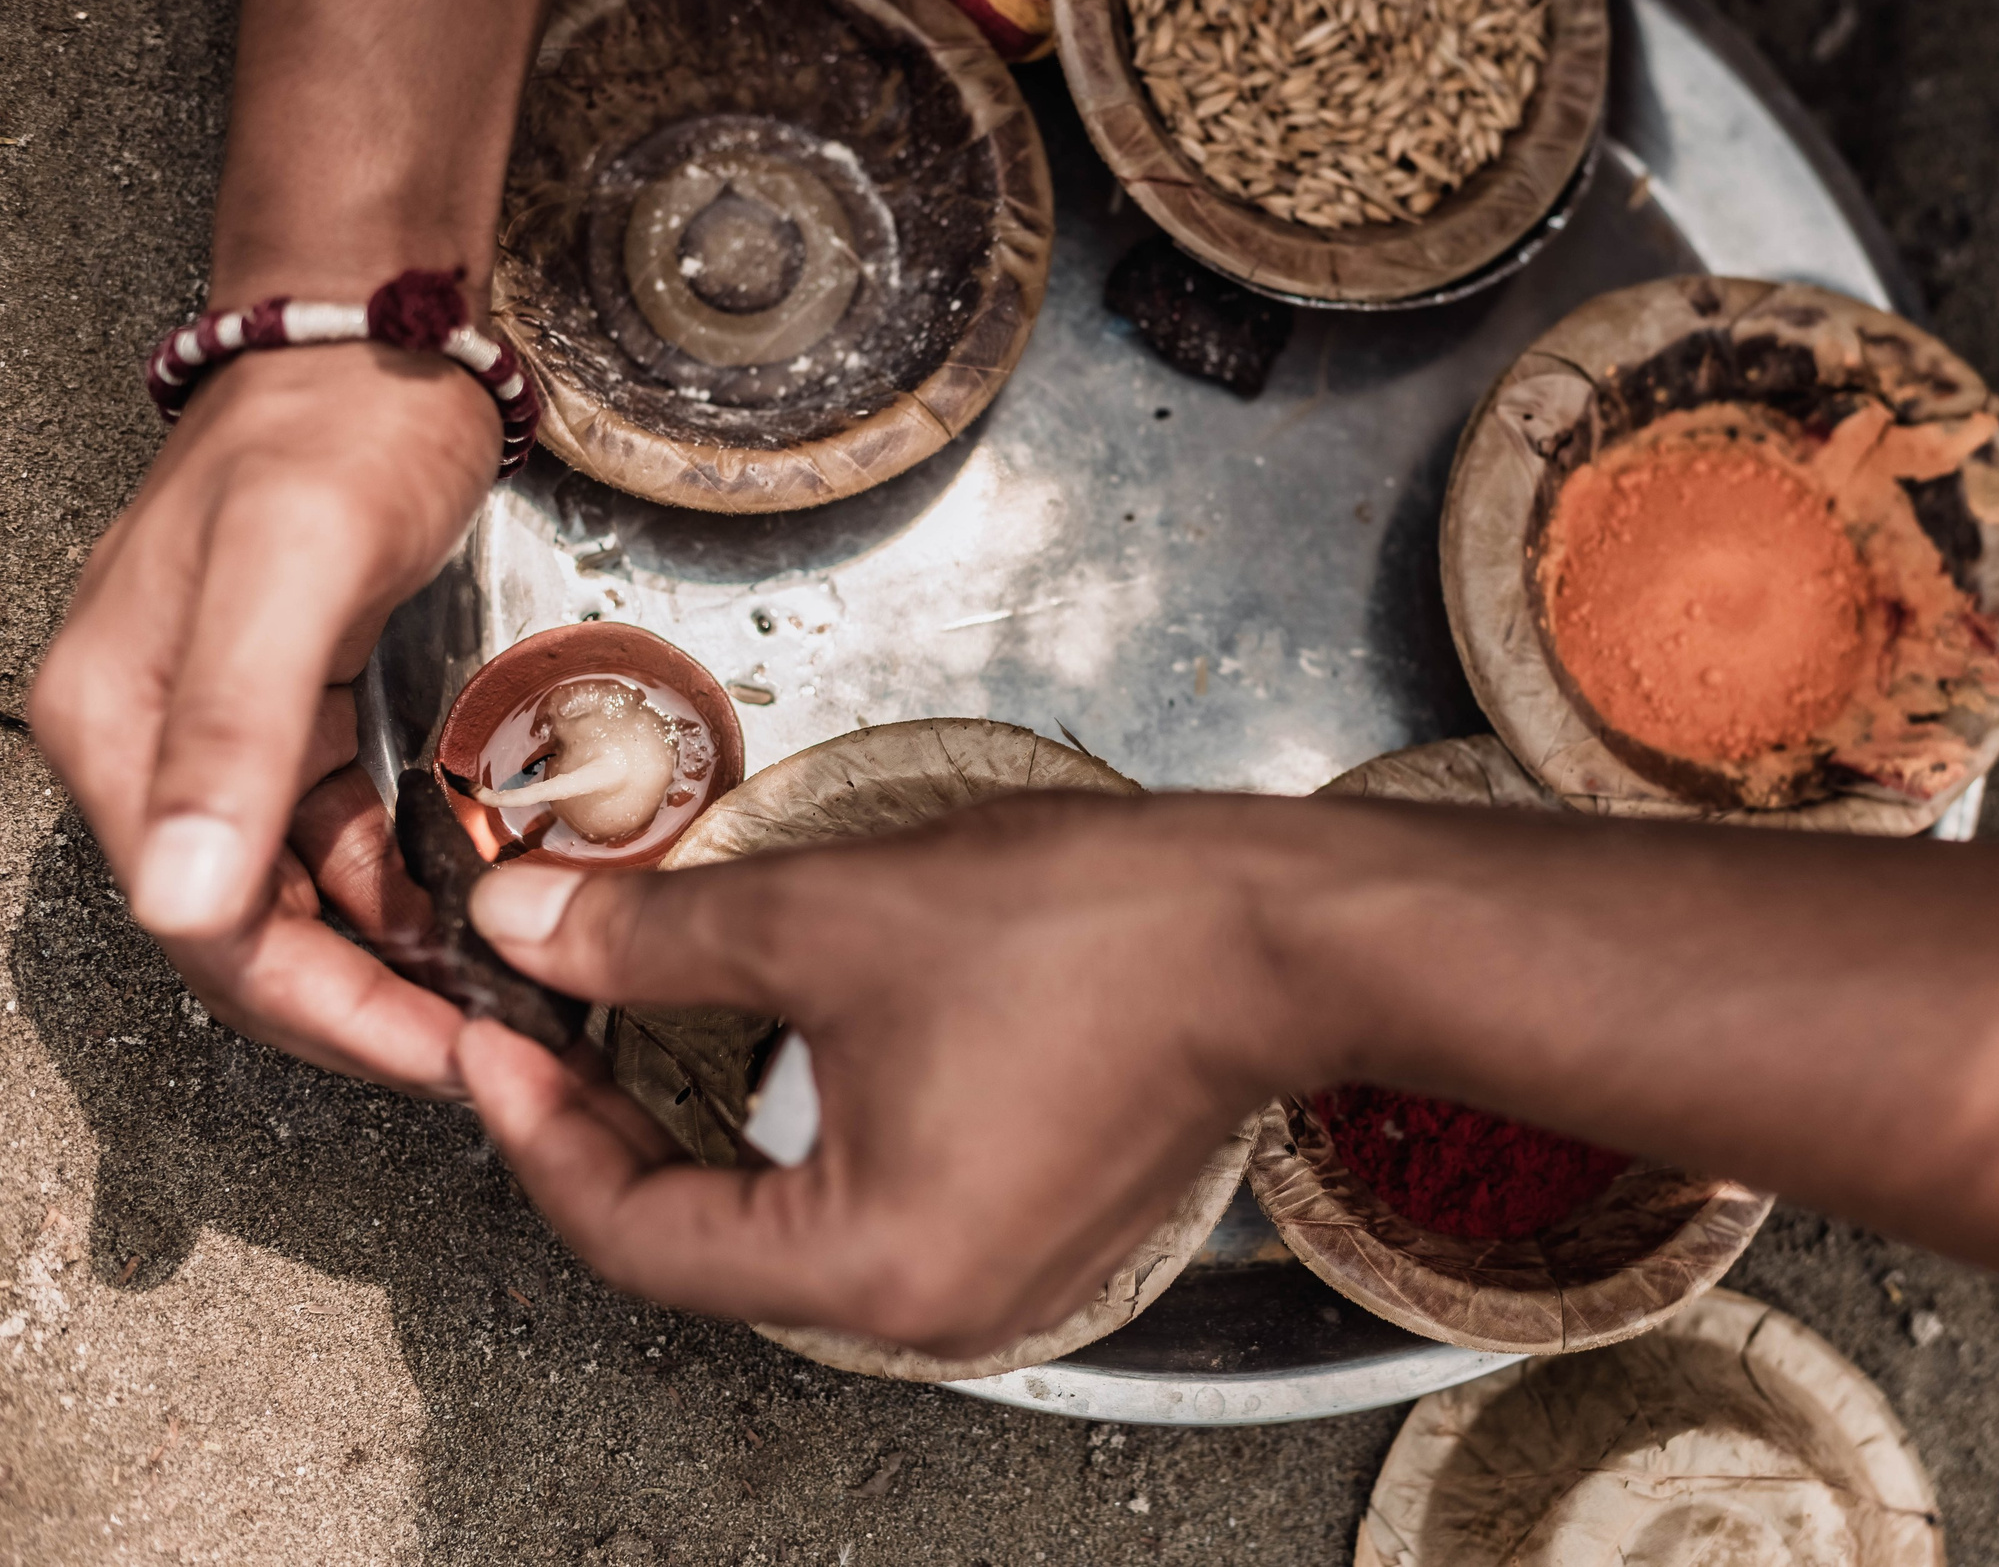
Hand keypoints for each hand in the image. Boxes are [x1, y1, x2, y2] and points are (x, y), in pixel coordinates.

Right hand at [31, 343, 498, 1095]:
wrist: (374, 346)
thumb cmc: (331, 435)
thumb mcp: (287, 571)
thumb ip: (232, 734)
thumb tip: (181, 896)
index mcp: (120, 728)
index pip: (206, 930)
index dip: (324, 1014)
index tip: (440, 1058)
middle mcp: (152, 747)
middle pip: (242, 938)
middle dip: (360, 1012)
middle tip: (484, 1053)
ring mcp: (217, 737)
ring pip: (289, 905)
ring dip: (382, 967)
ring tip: (489, 1005)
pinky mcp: (287, 720)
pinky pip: (328, 847)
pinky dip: (389, 896)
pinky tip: (456, 919)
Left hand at [454, 793, 1303, 1356]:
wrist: (1274, 931)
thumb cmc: (1089, 935)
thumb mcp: (827, 915)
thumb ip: (650, 938)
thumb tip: (525, 932)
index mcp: (866, 1267)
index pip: (633, 1232)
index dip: (538, 1127)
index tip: (496, 1037)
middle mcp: (932, 1311)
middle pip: (707, 1247)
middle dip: (613, 1133)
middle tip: (553, 1032)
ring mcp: (998, 1282)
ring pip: (791, 1231)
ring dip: (709, 1138)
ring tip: (647, 1037)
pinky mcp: (1041, 1232)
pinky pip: (875, 1212)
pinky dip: (802, 1145)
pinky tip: (781, 1061)